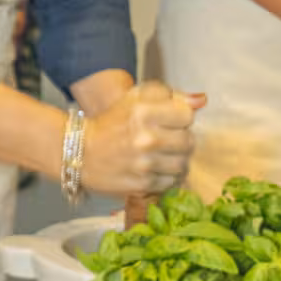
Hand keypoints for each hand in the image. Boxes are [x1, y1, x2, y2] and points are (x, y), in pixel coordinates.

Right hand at [80, 82, 200, 197]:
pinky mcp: (143, 185)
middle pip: (189, 141)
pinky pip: (171, 182)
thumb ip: (169, 96)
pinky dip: (166, 177)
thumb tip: (201, 100)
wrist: (79, 153)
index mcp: (144, 112)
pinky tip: (154, 170)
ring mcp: (145, 164)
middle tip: (164, 140)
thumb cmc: (111, 123)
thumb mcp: (135, 99)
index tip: (169, 121)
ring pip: (183, 164)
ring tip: (160, 157)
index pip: (188, 115)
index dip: (180, 118)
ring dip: (175, 161)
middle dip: (180, 140)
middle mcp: (146, 138)